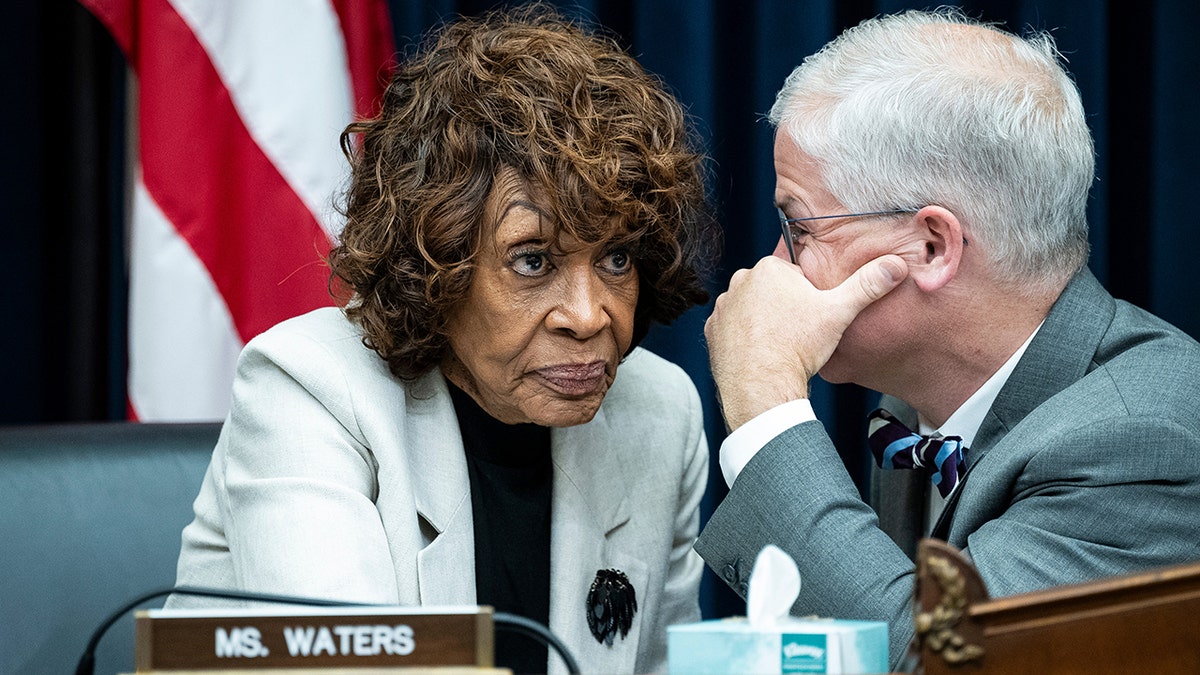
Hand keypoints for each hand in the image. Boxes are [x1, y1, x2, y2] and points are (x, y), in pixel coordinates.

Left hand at [704, 254, 906, 429]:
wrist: (762, 386)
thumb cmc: (798, 348)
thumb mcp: (839, 312)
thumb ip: (867, 285)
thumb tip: (894, 265)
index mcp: (769, 269)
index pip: (795, 276)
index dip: (809, 298)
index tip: (812, 318)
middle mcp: (740, 281)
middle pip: (773, 291)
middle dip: (785, 307)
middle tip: (798, 333)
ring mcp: (723, 306)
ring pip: (752, 308)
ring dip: (764, 321)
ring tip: (779, 344)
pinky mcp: (712, 330)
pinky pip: (734, 328)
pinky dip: (745, 337)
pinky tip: (760, 352)